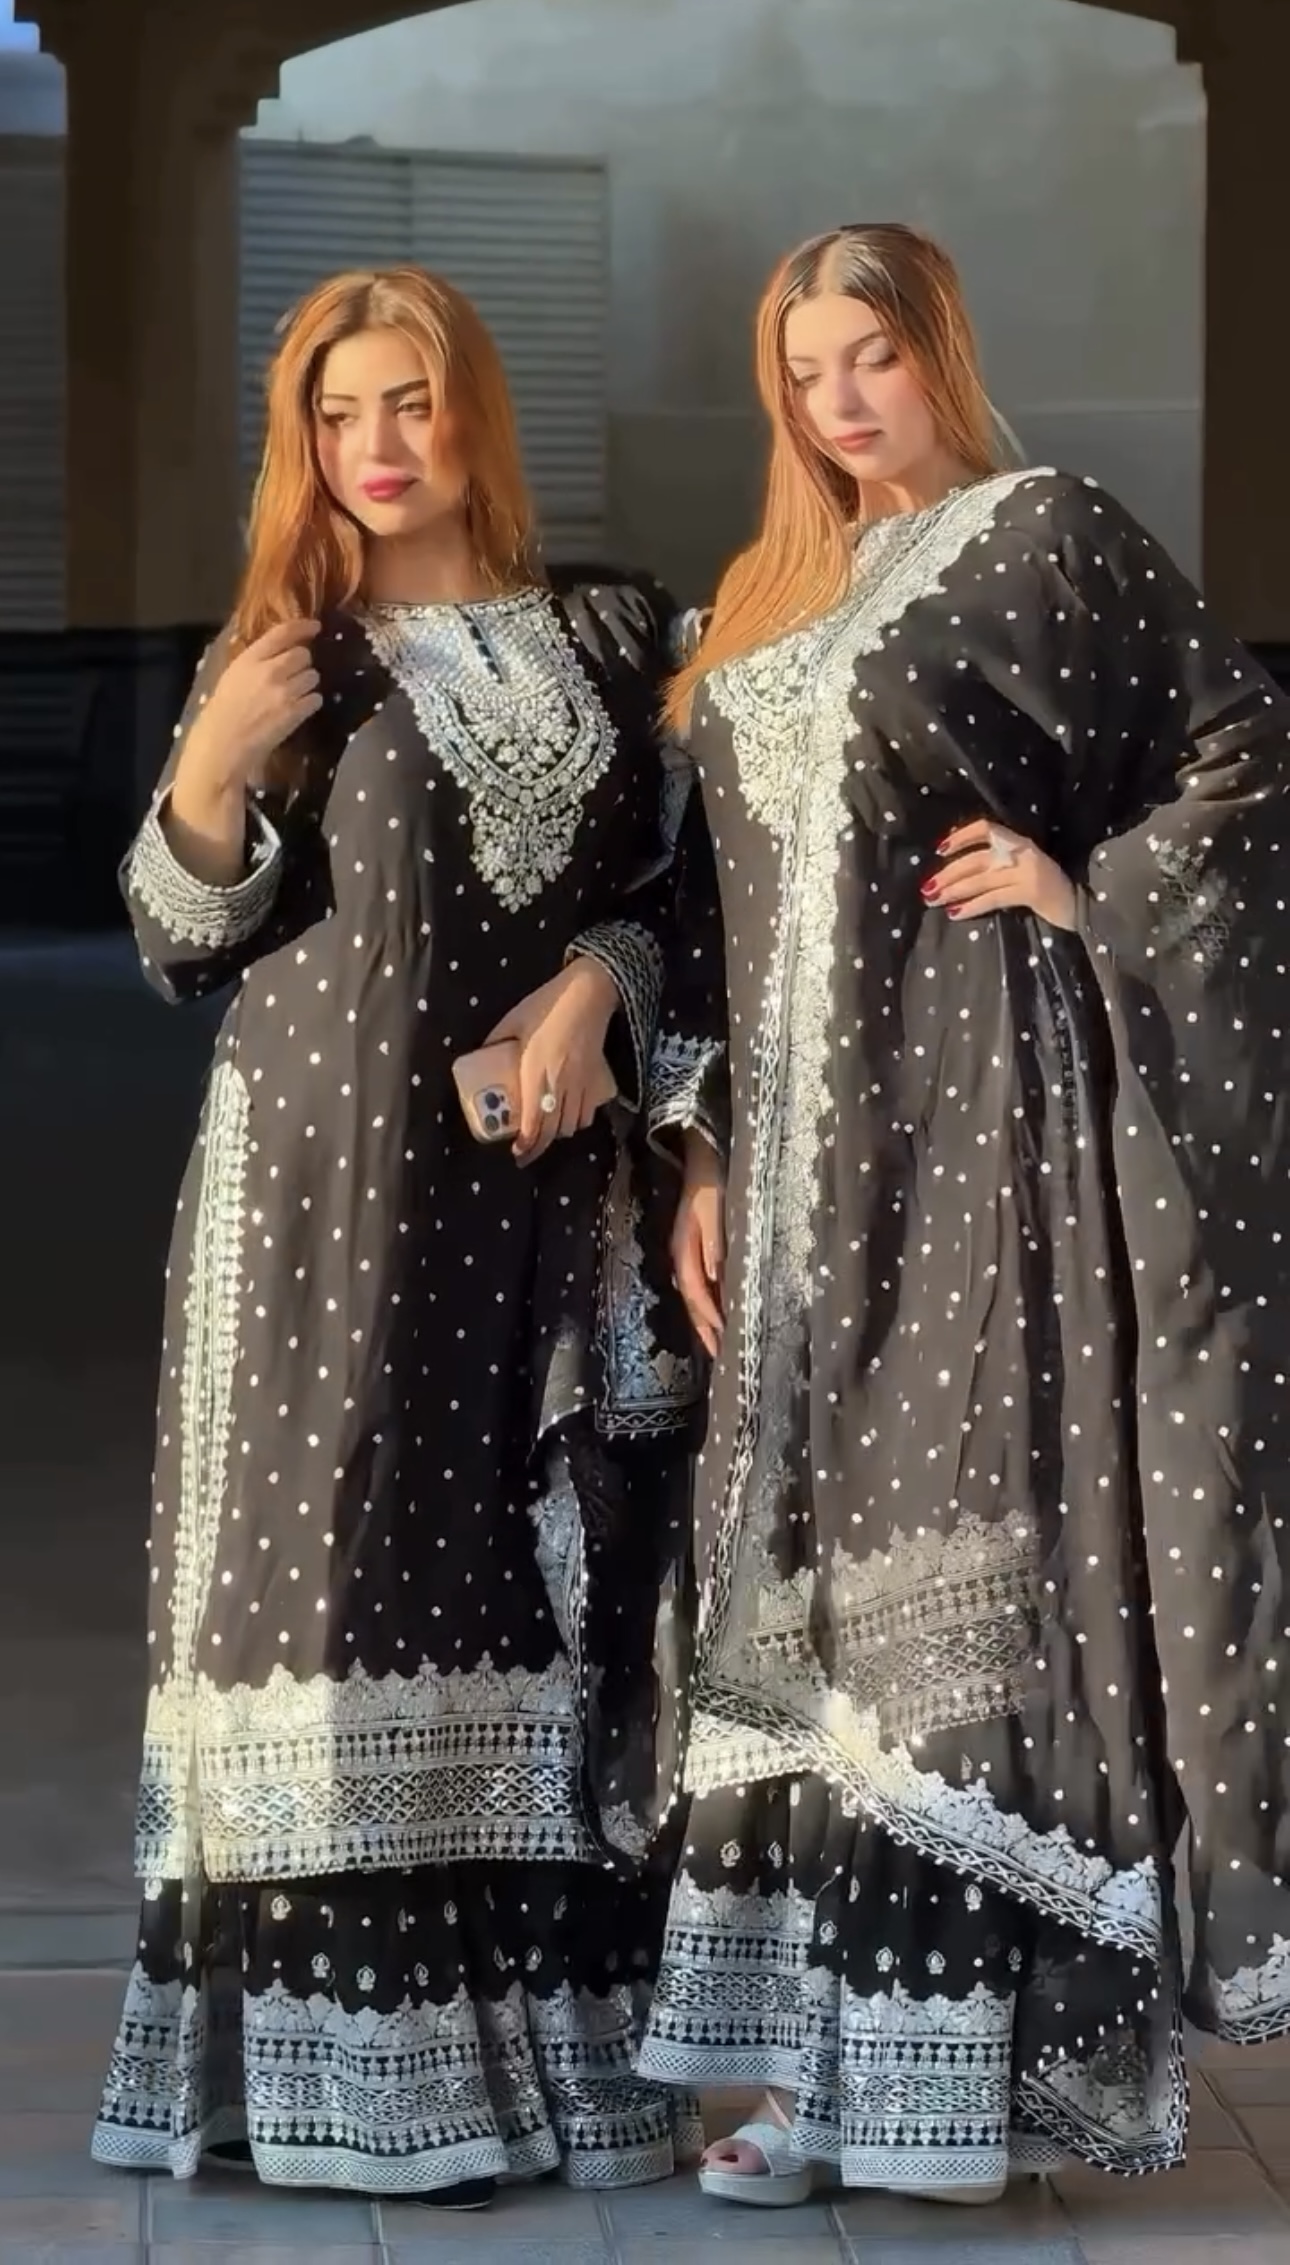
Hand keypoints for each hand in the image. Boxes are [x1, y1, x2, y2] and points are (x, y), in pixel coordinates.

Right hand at [181, 620, 322, 793]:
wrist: (224, 744)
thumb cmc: (223, 711)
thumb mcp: (233, 676)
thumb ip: (255, 660)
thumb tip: (278, 649)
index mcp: (250, 659)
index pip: (282, 633)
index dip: (303, 626)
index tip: (315, 626)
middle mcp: (270, 671)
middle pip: (304, 655)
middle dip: (303, 662)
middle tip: (295, 673)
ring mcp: (284, 692)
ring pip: (313, 677)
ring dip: (308, 683)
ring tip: (295, 694)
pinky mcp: (295, 713)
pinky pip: (316, 699)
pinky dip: (311, 703)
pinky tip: (298, 708)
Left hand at [486, 959, 618, 1164]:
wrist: (588, 994)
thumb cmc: (548, 1005)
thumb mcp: (513, 1020)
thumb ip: (496, 1040)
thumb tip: (480, 1053)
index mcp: (536, 1071)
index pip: (533, 1120)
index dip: (526, 1143)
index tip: (517, 1152)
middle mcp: (560, 1083)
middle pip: (552, 1130)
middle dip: (539, 1146)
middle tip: (526, 1152)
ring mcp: (581, 1083)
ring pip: (571, 1125)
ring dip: (556, 1134)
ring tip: (544, 1133)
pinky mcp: (597, 1079)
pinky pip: (588, 1113)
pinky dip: (577, 1122)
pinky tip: (567, 1118)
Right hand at [672, 1134, 725, 1356]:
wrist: (702, 1157)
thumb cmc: (711, 1183)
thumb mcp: (713, 1211)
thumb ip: (714, 1243)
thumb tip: (715, 1277)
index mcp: (684, 1251)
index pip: (697, 1295)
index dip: (709, 1319)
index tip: (724, 1341)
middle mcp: (682, 1257)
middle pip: (693, 1302)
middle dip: (705, 1330)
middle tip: (720, 1357)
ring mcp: (687, 1253)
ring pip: (696, 1295)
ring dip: (706, 1319)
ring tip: (719, 1342)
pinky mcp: (696, 1247)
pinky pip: (701, 1283)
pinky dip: (710, 1302)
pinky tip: (721, 1309)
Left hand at [926, 818, 1077, 930]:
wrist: (1083, 905)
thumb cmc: (1050, 890)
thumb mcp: (1025, 870)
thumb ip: (1000, 866)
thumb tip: (959, 875)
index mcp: (1019, 843)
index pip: (986, 828)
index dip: (961, 836)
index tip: (940, 849)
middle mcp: (1022, 852)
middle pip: (976, 859)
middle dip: (948, 873)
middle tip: (927, 887)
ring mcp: (1027, 871)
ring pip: (980, 879)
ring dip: (953, 890)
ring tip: (933, 900)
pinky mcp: (1030, 892)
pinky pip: (993, 898)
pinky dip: (971, 906)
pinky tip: (955, 913)